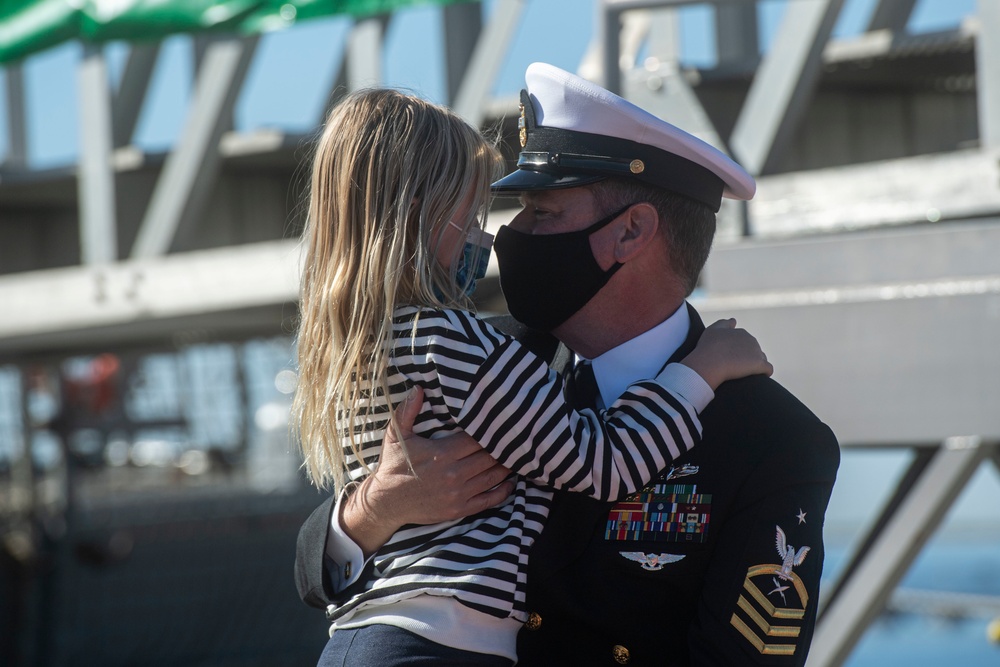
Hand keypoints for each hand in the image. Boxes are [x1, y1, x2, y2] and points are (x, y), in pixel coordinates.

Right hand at [341, 386, 514, 555]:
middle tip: (515, 438)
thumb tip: (418, 388)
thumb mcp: (396, 435)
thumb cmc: (392, 466)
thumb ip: (407, 411)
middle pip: (489, 456)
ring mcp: (458, 493)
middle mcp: (453, 473)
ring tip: (517, 456)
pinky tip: (510, 482)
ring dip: (506, 466)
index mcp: (442, 453)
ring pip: (493, 476)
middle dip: (502, 447)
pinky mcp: (459, 509)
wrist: (385, 502)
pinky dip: (503, 491)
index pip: (477, 438)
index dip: (490, 430)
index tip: (499, 423)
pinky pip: (489, 500)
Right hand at [680, 319, 772, 389]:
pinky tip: (757, 377)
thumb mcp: (713, 330)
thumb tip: (734, 320)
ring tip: (743, 374)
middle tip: (734, 368)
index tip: (729, 359)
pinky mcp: (760, 364)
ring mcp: (756, 352)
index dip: (737, 351)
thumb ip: (724, 323)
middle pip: (754, 351)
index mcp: (741, 333)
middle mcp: (751, 340)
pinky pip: (768, 369)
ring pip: (761, 360)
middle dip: (747, 358)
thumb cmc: (707, 347)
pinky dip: (765, 373)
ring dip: (754, 366)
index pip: (745, 342)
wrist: (709, 362)